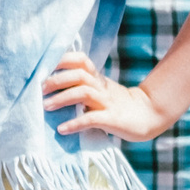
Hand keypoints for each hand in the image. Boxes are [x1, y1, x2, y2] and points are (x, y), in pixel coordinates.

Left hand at [41, 51, 165, 143]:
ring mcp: (108, 103)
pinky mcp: (112, 119)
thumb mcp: (102, 90)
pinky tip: (62, 129)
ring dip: (62, 99)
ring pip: (83, 93)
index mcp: (98, 79)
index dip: (63, 60)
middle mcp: (102, 88)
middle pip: (79, 75)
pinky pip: (92, 119)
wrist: (149, 115)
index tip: (43, 65)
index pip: (81, 60)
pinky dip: (75, 123)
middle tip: (39, 89)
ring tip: (46, 107)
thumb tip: (52, 86)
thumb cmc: (119, 105)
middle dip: (56, 80)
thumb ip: (83, 86)